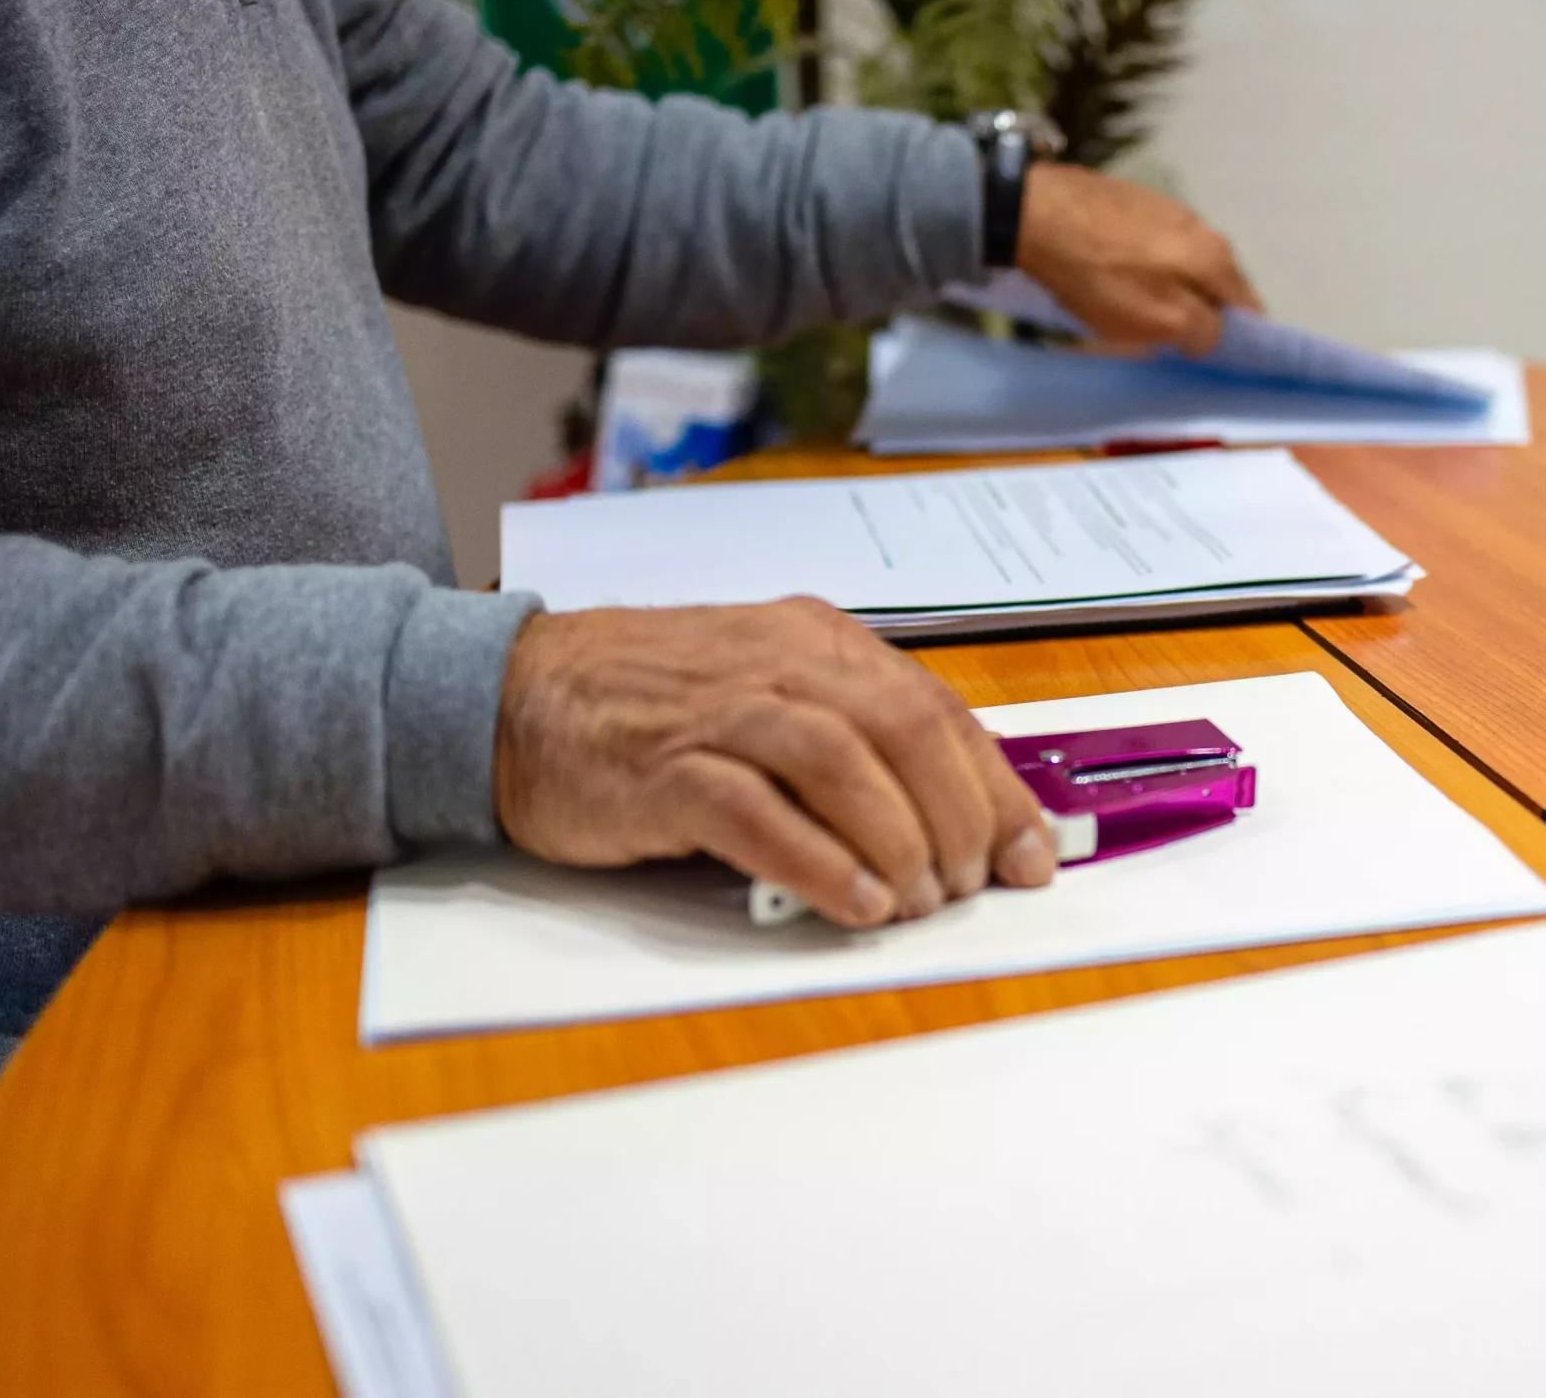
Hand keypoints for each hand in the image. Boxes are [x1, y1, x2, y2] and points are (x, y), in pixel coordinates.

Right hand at [493, 598, 1055, 927]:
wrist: (512, 697)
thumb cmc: (646, 706)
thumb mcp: (764, 696)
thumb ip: (846, 740)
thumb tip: (947, 818)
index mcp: (814, 642)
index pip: (933, 708)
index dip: (994, 786)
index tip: (1033, 853)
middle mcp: (777, 662)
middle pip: (902, 730)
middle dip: (958, 816)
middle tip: (974, 885)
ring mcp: (718, 711)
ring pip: (843, 764)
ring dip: (898, 841)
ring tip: (921, 901)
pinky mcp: (664, 767)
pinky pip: (759, 813)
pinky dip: (818, 862)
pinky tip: (854, 904)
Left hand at [1013, 163, 1262, 357]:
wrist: (1038, 213)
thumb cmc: (1102, 278)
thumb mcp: (1159, 322)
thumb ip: (1201, 332)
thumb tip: (1217, 335)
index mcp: (1219, 257)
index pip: (1250, 308)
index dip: (1236, 337)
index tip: (1212, 355)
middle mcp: (1205, 225)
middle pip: (1216, 283)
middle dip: (1201, 311)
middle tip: (1170, 336)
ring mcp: (1169, 206)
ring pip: (1184, 263)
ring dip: (1172, 287)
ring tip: (1138, 305)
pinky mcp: (1134, 199)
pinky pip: (1153, 245)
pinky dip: (1145, 265)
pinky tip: (1116, 273)